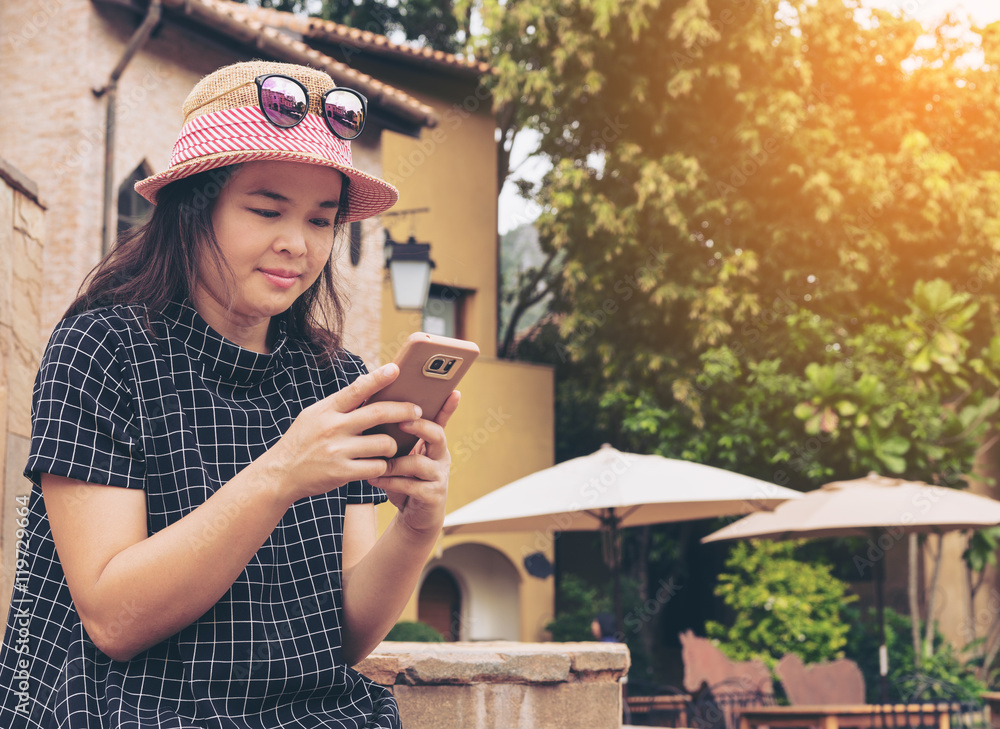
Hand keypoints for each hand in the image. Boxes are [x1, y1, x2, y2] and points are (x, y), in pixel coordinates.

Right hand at [266, 364, 421, 502]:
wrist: (280, 474)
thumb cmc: (302, 441)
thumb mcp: (314, 415)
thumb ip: (340, 403)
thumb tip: (365, 382)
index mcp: (327, 410)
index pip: (357, 389)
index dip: (378, 378)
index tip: (396, 369)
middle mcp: (333, 427)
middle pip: (379, 413)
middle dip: (404, 410)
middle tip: (417, 410)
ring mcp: (338, 451)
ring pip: (384, 442)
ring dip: (393, 444)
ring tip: (390, 446)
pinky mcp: (342, 473)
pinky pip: (377, 466)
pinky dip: (383, 465)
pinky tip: (380, 464)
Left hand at [370, 390, 460, 535]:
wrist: (413, 516)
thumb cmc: (404, 480)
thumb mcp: (402, 456)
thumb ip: (397, 438)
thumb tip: (372, 409)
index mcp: (433, 444)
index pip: (442, 420)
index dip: (448, 406)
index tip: (454, 391)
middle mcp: (441, 457)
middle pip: (437, 435)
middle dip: (420, 426)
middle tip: (401, 421)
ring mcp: (439, 476)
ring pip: (419, 463)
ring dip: (395, 462)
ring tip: (377, 463)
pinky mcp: (432, 496)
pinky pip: (410, 485)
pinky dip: (389, 482)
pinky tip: (373, 479)